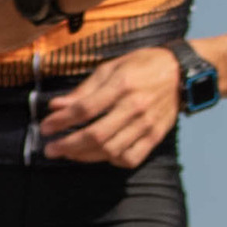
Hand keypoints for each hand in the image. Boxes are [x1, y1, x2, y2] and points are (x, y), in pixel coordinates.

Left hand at [36, 48, 183, 165]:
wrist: (181, 72)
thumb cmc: (142, 66)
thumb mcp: (111, 68)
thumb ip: (83, 90)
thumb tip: (56, 105)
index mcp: (121, 84)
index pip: (85, 109)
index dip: (61, 121)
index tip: (45, 127)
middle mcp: (134, 106)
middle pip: (96, 134)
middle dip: (68, 145)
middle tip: (50, 149)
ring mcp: (147, 124)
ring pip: (111, 150)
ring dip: (84, 155)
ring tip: (68, 153)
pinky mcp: (155, 136)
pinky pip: (131, 158)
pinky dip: (112, 160)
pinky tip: (101, 154)